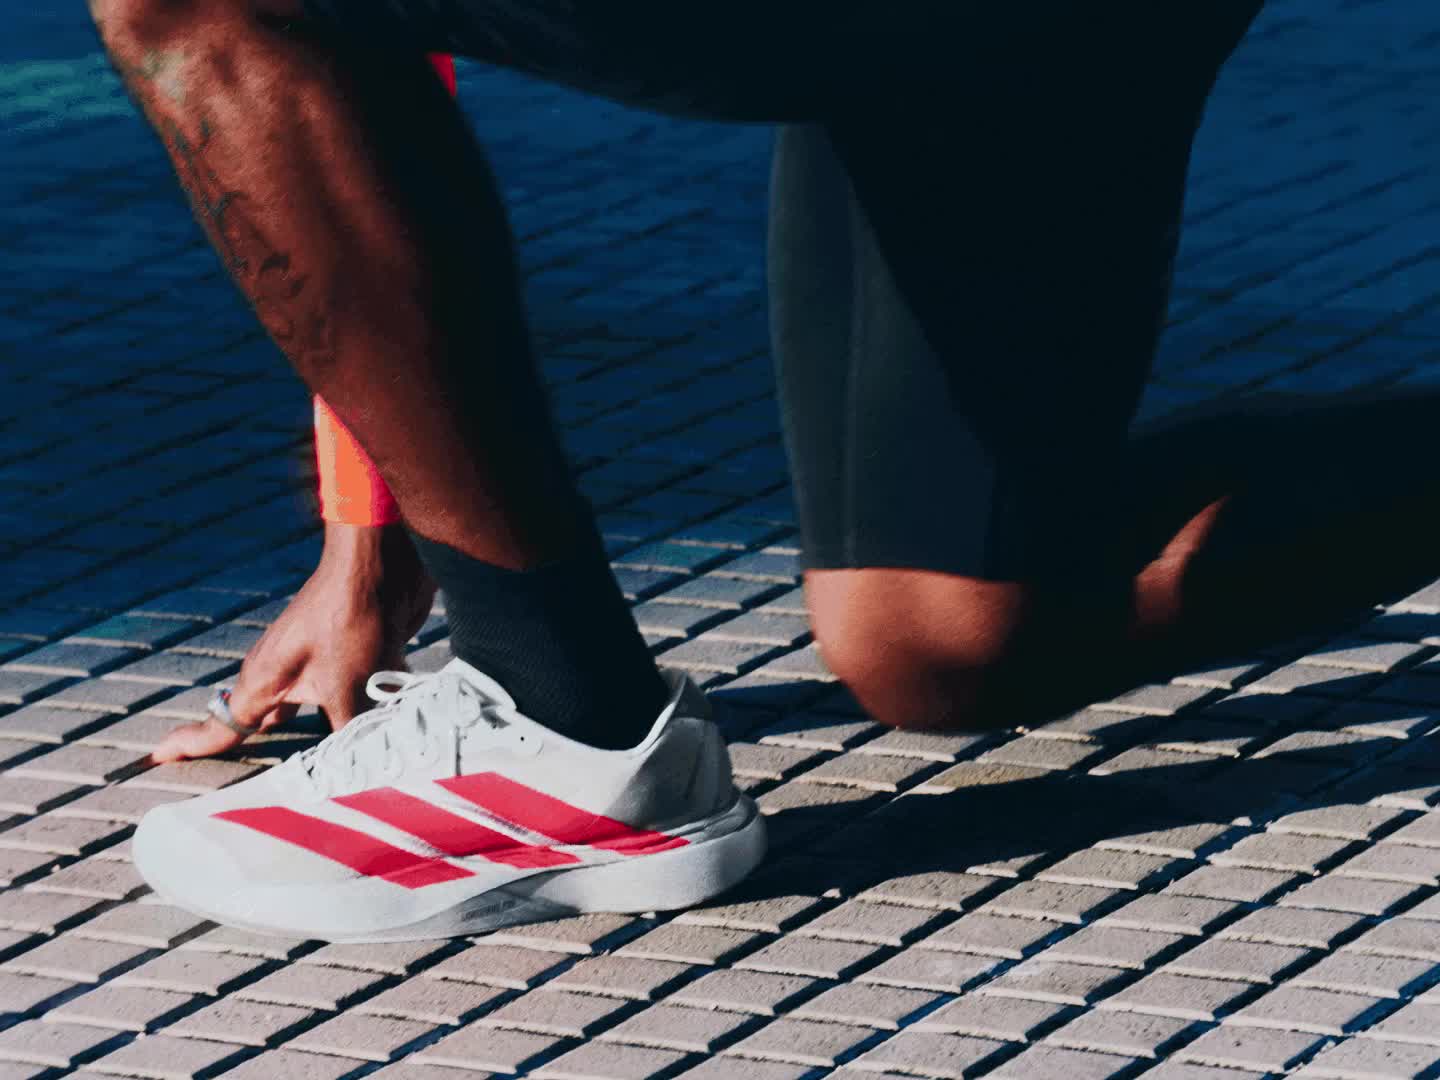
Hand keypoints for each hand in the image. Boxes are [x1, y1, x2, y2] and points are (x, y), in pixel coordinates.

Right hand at [152, 523, 435, 761]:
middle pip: (259, 723)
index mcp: (263, 683)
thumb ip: (348, 735)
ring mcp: (312, 661)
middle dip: (252, 749)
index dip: (189, 746)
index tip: (155, 757)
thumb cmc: (350, 621)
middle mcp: (280, 674)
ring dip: (311, 736)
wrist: (379, 565)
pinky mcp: (345, 653)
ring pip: (303, 710)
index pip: (218, 727)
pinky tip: (367, 732)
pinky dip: (348, 715)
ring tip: (313, 767)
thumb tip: (358, 768)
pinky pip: (340, 695)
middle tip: (246, 782)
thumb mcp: (349, 690)